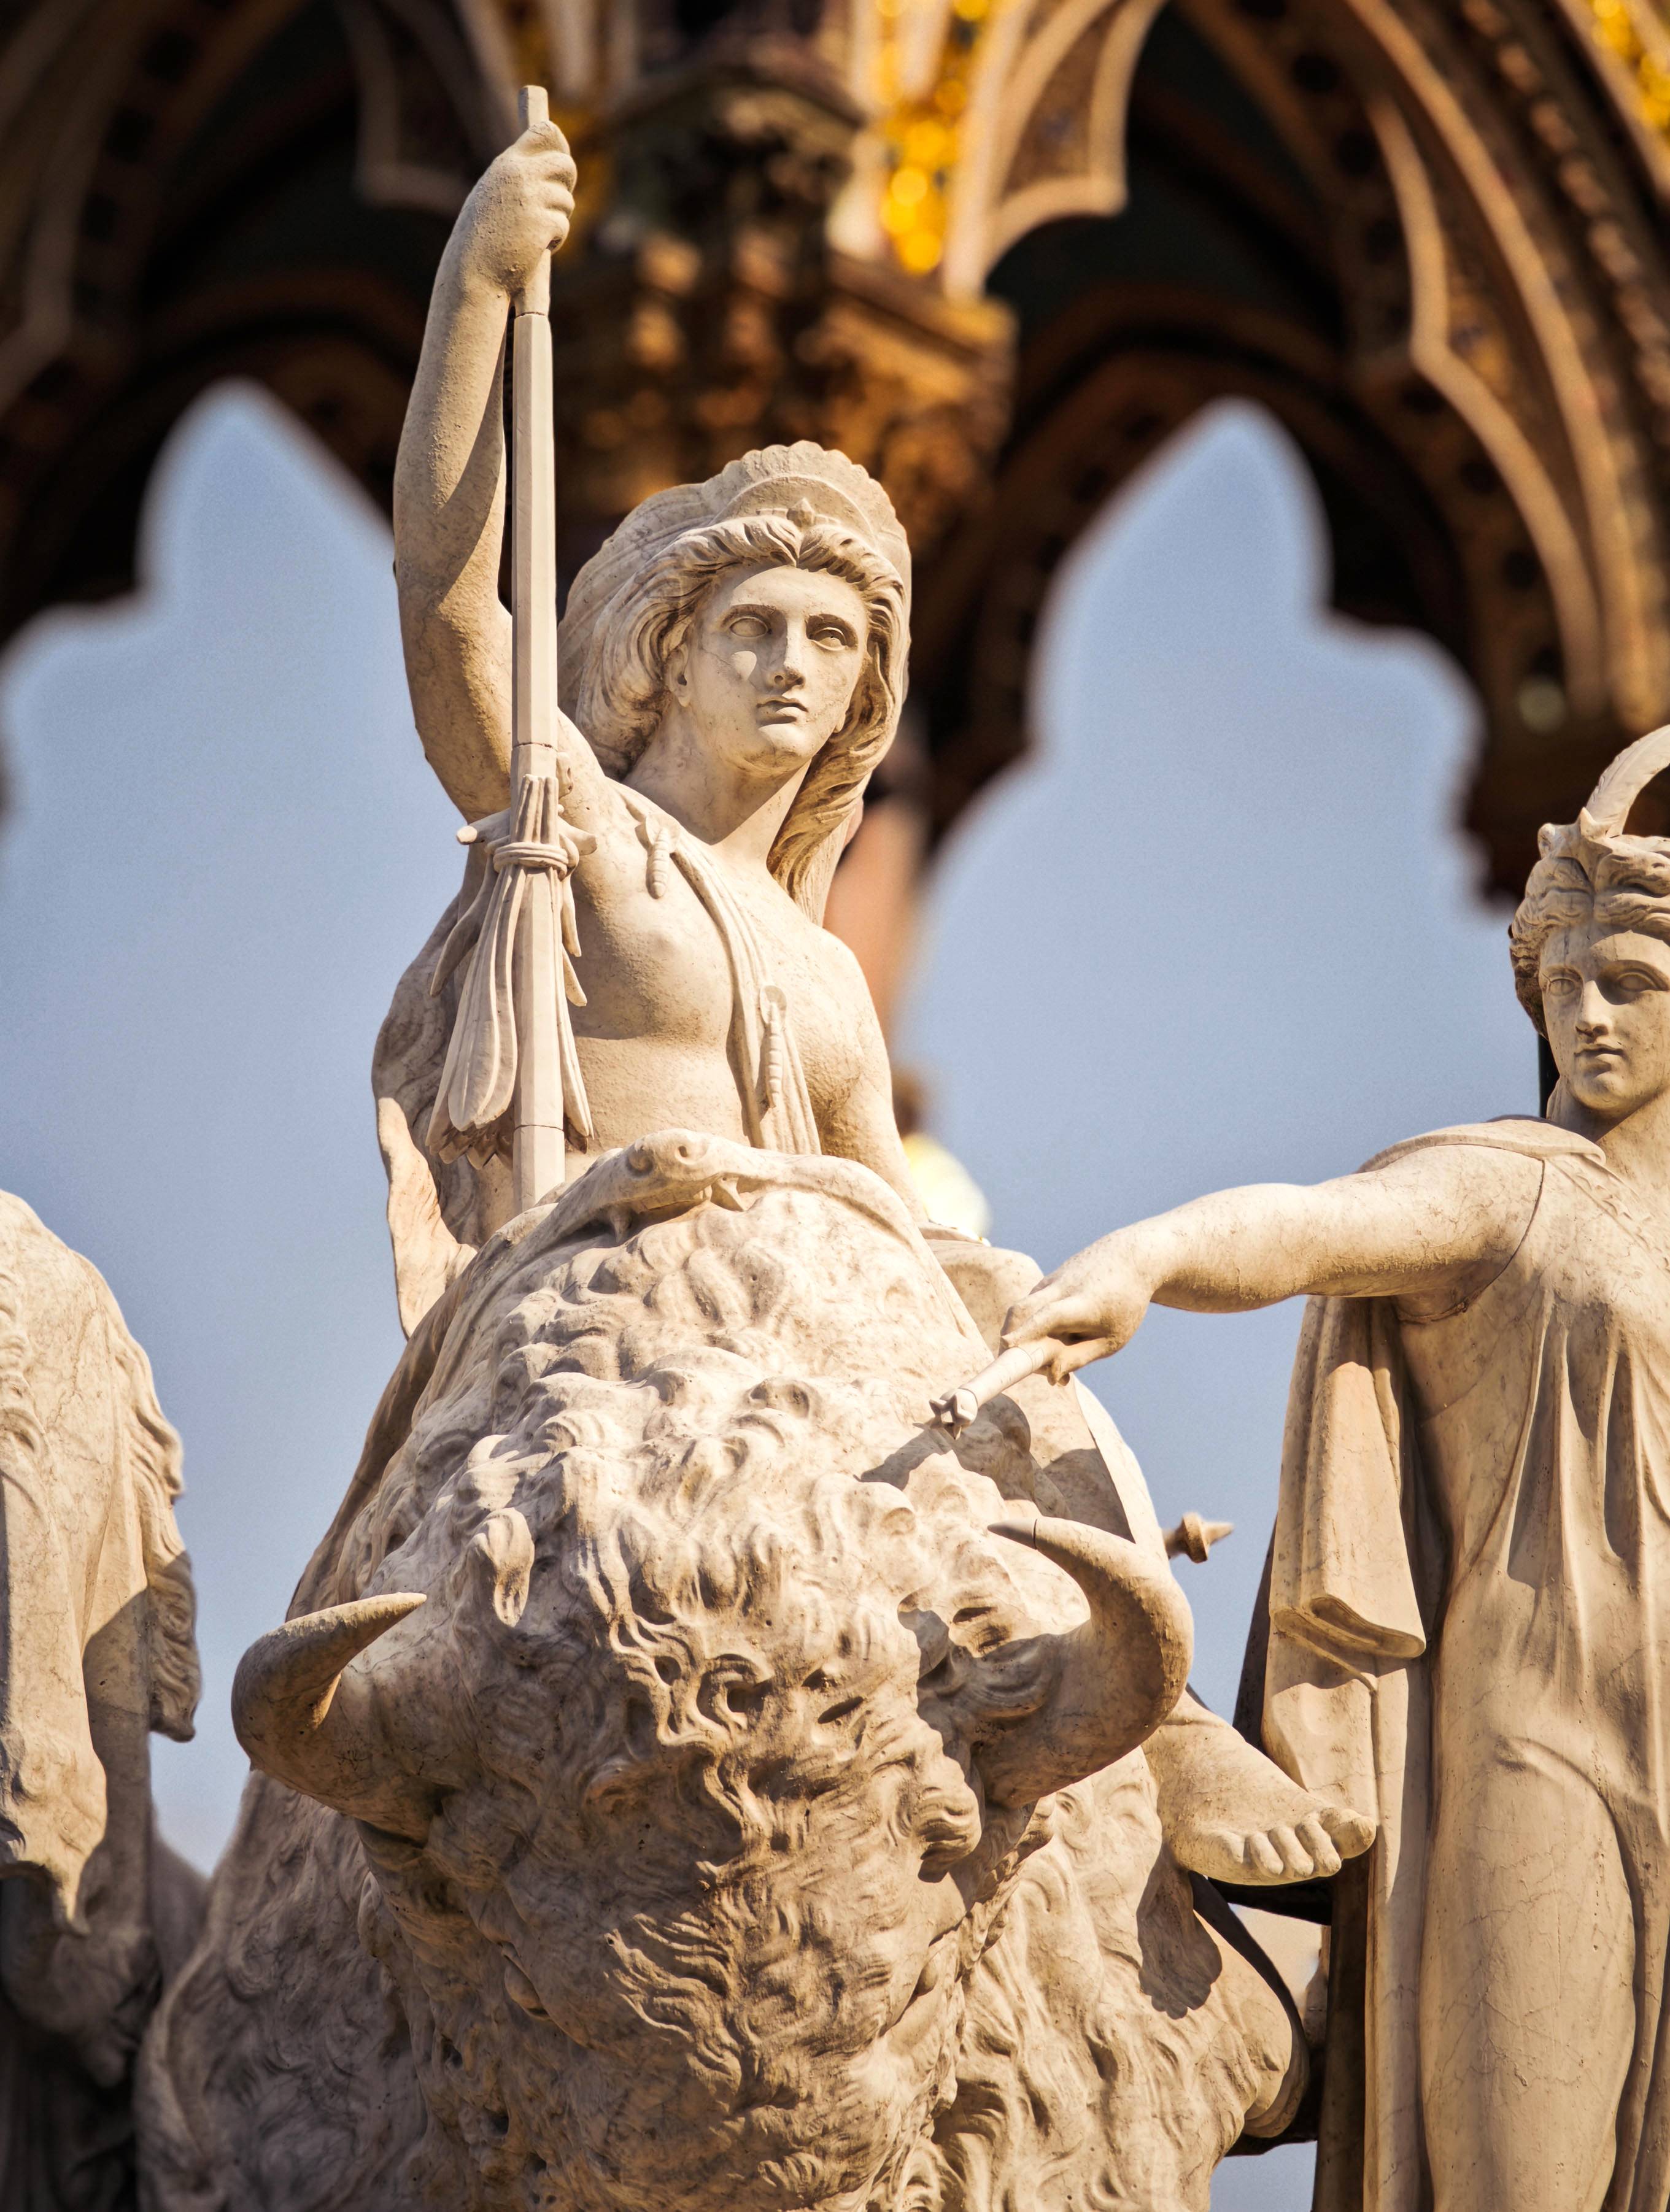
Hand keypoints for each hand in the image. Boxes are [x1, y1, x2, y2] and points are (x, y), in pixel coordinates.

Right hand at [452, 122, 576, 298]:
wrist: (473, 273)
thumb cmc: (482, 240)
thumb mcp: (494, 197)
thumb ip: (517, 179)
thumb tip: (553, 167)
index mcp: (506, 164)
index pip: (543, 133)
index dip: (559, 144)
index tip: (561, 155)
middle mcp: (519, 175)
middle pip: (565, 164)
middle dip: (567, 184)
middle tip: (555, 203)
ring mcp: (531, 198)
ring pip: (566, 201)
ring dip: (557, 219)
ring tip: (533, 233)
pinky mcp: (542, 223)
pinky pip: (563, 225)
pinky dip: (555, 240)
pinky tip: (534, 248)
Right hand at [998, 1230, 1155, 1378]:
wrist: (1130, 1259)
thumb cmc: (1124, 1306)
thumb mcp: (1112, 1339)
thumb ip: (1080, 1357)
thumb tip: (1050, 1375)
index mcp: (1084, 1304)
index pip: (1049, 1316)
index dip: (1027, 1331)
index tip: (1007, 1344)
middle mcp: (1062, 1288)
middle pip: (1021, 1310)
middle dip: (1009, 1338)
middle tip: (1017, 1367)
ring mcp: (1050, 1281)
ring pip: (1022, 1310)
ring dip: (1021, 1336)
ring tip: (1046, 1359)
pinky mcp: (1046, 1281)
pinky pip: (1031, 1307)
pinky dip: (1032, 1326)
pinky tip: (1052, 1342)